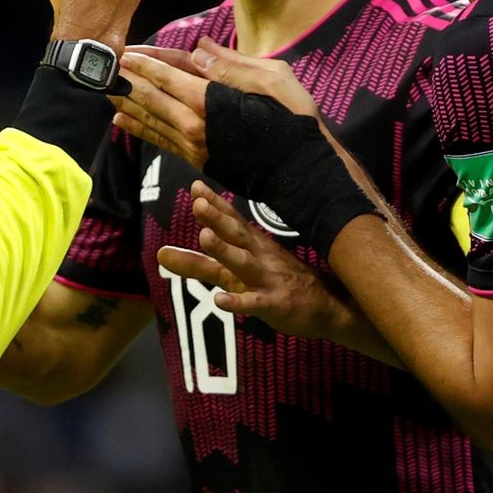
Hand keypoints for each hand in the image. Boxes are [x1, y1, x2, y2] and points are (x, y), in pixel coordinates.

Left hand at [111, 38, 318, 167]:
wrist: (303, 172)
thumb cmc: (295, 120)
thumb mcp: (273, 79)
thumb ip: (232, 65)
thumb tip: (199, 52)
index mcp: (212, 102)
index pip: (168, 78)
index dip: (144, 64)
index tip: (124, 53)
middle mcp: (196, 126)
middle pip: (152, 99)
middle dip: (127, 81)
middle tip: (104, 68)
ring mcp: (195, 147)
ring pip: (152, 121)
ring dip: (127, 104)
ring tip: (105, 91)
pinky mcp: (200, 160)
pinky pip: (162, 141)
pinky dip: (140, 129)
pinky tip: (124, 121)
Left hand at [156, 182, 352, 338]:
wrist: (331, 306)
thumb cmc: (281, 282)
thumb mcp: (239, 270)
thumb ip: (199, 264)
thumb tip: (162, 253)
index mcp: (254, 245)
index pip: (232, 221)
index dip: (214, 204)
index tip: (195, 187)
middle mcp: (259, 257)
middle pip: (236, 234)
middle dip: (217, 218)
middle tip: (197, 204)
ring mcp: (267, 280)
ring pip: (243, 263)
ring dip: (224, 250)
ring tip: (204, 237)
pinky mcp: (274, 305)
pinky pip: (255, 303)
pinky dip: (238, 302)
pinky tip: (220, 300)